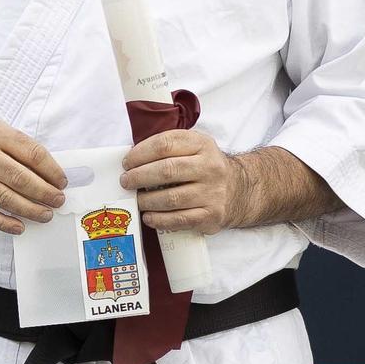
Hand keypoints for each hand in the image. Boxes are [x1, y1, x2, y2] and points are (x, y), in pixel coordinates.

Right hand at [0, 117, 66, 234]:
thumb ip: (19, 147)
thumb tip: (49, 173)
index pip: (32, 154)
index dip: (52, 171)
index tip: (62, 182)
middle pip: (20, 178)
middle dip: (44, 193)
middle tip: (58, 201)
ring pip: (5, 198)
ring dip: (30, 210)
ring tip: (45, 214)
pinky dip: (4, 222)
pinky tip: (19, 226)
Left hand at [120, 129, 248, 234]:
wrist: (238, 190)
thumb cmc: (204, 168)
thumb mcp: (194, 148)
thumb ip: (168, 148)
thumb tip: (132, 162)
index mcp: (202, 144)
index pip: (165, 144)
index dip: (140, 153)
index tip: (127, 163)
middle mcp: (210, 167)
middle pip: (167, 170)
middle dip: (139, 177)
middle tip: (126, 182)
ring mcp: (212, 192)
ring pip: (171, 198)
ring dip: (146, 200)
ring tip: (137, 200)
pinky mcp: (211, 215)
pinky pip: (179, 219)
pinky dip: (159, 220)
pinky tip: (149, 217)